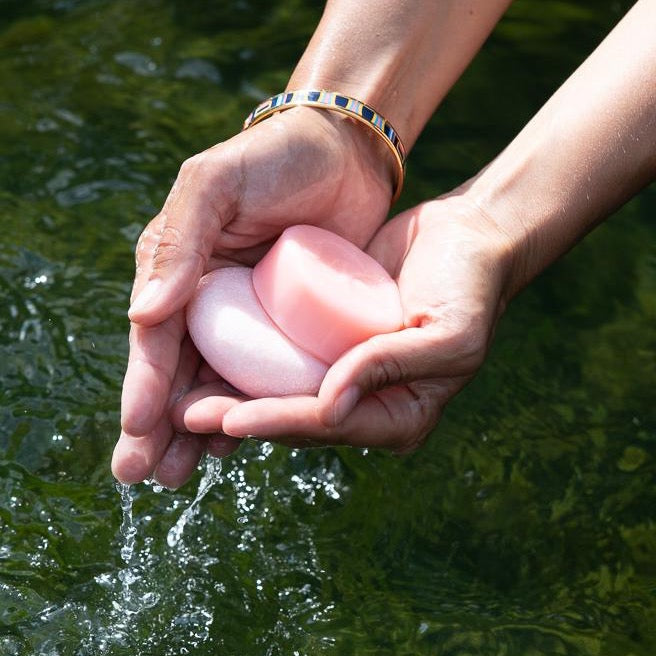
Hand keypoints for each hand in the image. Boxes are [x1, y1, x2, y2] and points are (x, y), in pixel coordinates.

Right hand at [112, 107, 395, 485]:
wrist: (346, 154)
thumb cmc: (277, 159)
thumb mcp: (216, 184)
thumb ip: (177, 242)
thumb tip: (141, 315)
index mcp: (180, 268)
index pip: (156, 337)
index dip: (145, 386)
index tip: (138, 433)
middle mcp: (209, 299)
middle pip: (179, 372)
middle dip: (160, 426)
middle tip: (148, 477)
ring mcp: (251, 317)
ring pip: (218, 384)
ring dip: (199, 429)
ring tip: (183, 475)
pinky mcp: (291, 326)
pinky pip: (267, 376)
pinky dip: (251, 409)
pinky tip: (238, 441)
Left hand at [173, 193, 515, 451]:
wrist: (467, 237)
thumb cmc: (469, 285)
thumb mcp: (448, 334)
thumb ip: (389, 368)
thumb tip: (330, 406)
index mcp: (398, 415)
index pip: (328, 424)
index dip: (277, 422)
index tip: (227, 419)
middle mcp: (366, 402)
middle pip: (295, 418)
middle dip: (241, 419)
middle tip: (184, 417)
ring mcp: (345, 372)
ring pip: (282, 392)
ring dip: (234, 395)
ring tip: (181, 400)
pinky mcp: (330, 341)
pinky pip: (285, 357)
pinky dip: (249, 362)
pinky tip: (210, 358)